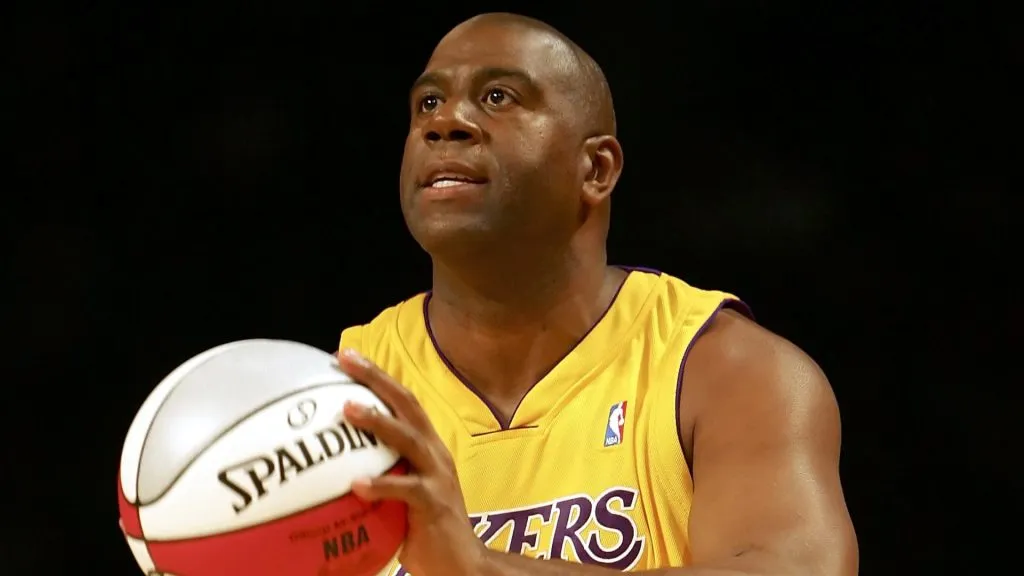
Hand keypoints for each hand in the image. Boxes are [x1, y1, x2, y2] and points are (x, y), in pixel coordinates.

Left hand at [336, 348, 485, 575]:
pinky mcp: (434, 504)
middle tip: (346, 361)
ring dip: (378, 422)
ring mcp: (437, 476)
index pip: (403, 400)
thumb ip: (382, 468)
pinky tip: (357, 485)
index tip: (345, 357)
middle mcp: (434, 452)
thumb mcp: (404, 488)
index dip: (377, 376)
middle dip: (376, 379)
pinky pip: (407, 491)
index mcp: (427, 445)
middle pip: (407, 404)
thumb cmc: (424, 525)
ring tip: (349, 409)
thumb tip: (336, 460)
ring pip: (408, 439)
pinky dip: (382, 485)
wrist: (461, 563)